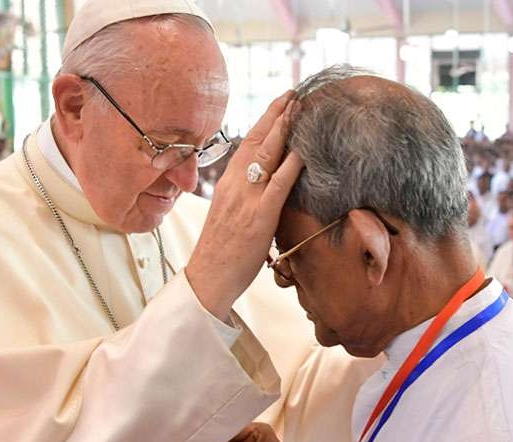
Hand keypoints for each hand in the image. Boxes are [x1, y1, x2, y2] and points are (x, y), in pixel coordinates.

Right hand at [186, 92, 303, 318]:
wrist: (207, 278)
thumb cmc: (221, 251)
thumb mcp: (230, 214)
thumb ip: (246, 195)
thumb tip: (267, 183)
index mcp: (227, 183)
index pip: (247, 143)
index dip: (265, 121)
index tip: (281, 102)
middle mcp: (234, 185)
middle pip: (256, 140)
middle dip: (277, 114)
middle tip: (295, 93)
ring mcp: (246, 199)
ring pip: (267, 155)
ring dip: (285, 128)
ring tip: (301, 107)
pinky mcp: (258, 217)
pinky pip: (278, 184)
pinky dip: (292, 164)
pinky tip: (305, 149)